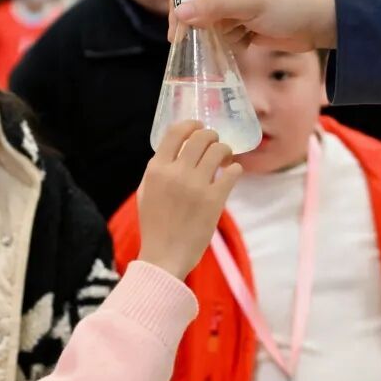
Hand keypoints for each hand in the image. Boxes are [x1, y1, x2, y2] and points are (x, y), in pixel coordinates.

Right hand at [138, 121, 242, 278]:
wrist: (164, 256)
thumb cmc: (154, 225)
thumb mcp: (145, 192)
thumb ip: (157, 170)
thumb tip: (175, 151)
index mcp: (156, 169)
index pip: (176, 131)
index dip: (192, 124)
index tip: (199, 127)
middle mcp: (176, 172)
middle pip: (201, 136)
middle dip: (212, 137)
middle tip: (215, 146)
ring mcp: (197, 185)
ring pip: (220, 150)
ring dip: (225, 151)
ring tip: (225, 161)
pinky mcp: (215, 199)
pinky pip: (233, 171)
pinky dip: (235, 170)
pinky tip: (231, 175)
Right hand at [167, 0, 337, 52]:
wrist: (317, 22)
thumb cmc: (285, 3)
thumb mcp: (246, 3)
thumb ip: (211, 7)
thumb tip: (179, 14)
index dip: (179, 3)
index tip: (177, 30)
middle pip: (194, 1)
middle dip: (198, 23)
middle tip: (190, 45)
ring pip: (207, 20)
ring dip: (218, 34)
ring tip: (237, 35)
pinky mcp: (241, 18)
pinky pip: (222, 32)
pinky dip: (230, 40)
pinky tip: (247, 41)